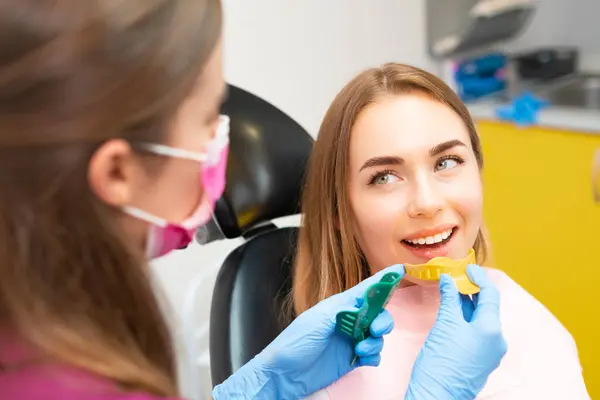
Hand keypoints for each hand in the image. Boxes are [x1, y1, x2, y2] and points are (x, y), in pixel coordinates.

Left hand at [212, 264, 405, 399]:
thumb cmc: (294, 343)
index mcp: (338, 305)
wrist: (284, 374)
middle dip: (382, 320)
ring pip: (376, 334)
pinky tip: (364, 358)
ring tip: (362, 348)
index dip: (383, 280)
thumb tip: (361, 305)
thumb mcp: (317, 321)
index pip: (365, 289)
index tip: (401, 270)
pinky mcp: (350, 357)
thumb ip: (342, 311)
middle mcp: (347, 320)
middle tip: (376, 330)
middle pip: (376, 313)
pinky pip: (372, 353)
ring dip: (376, 340)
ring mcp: (350, 339)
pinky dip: (374, 355)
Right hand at [405, 265, 506, 399]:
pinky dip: (467, 319)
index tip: (468, 267)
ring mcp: (490, 352)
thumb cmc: (441, 361)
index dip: (479, 278)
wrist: (438, 395)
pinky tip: (454, 313)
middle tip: (457, 277)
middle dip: (472, 291)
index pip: (490, 294)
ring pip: (481, 320)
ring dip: (468, 305)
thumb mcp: (445, 324)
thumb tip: (449, 279)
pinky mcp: (481, 359)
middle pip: (487, 307)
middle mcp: (497, 340)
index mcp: (491, 329)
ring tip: (453, 292)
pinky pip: (478, 332)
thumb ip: (449, 298)